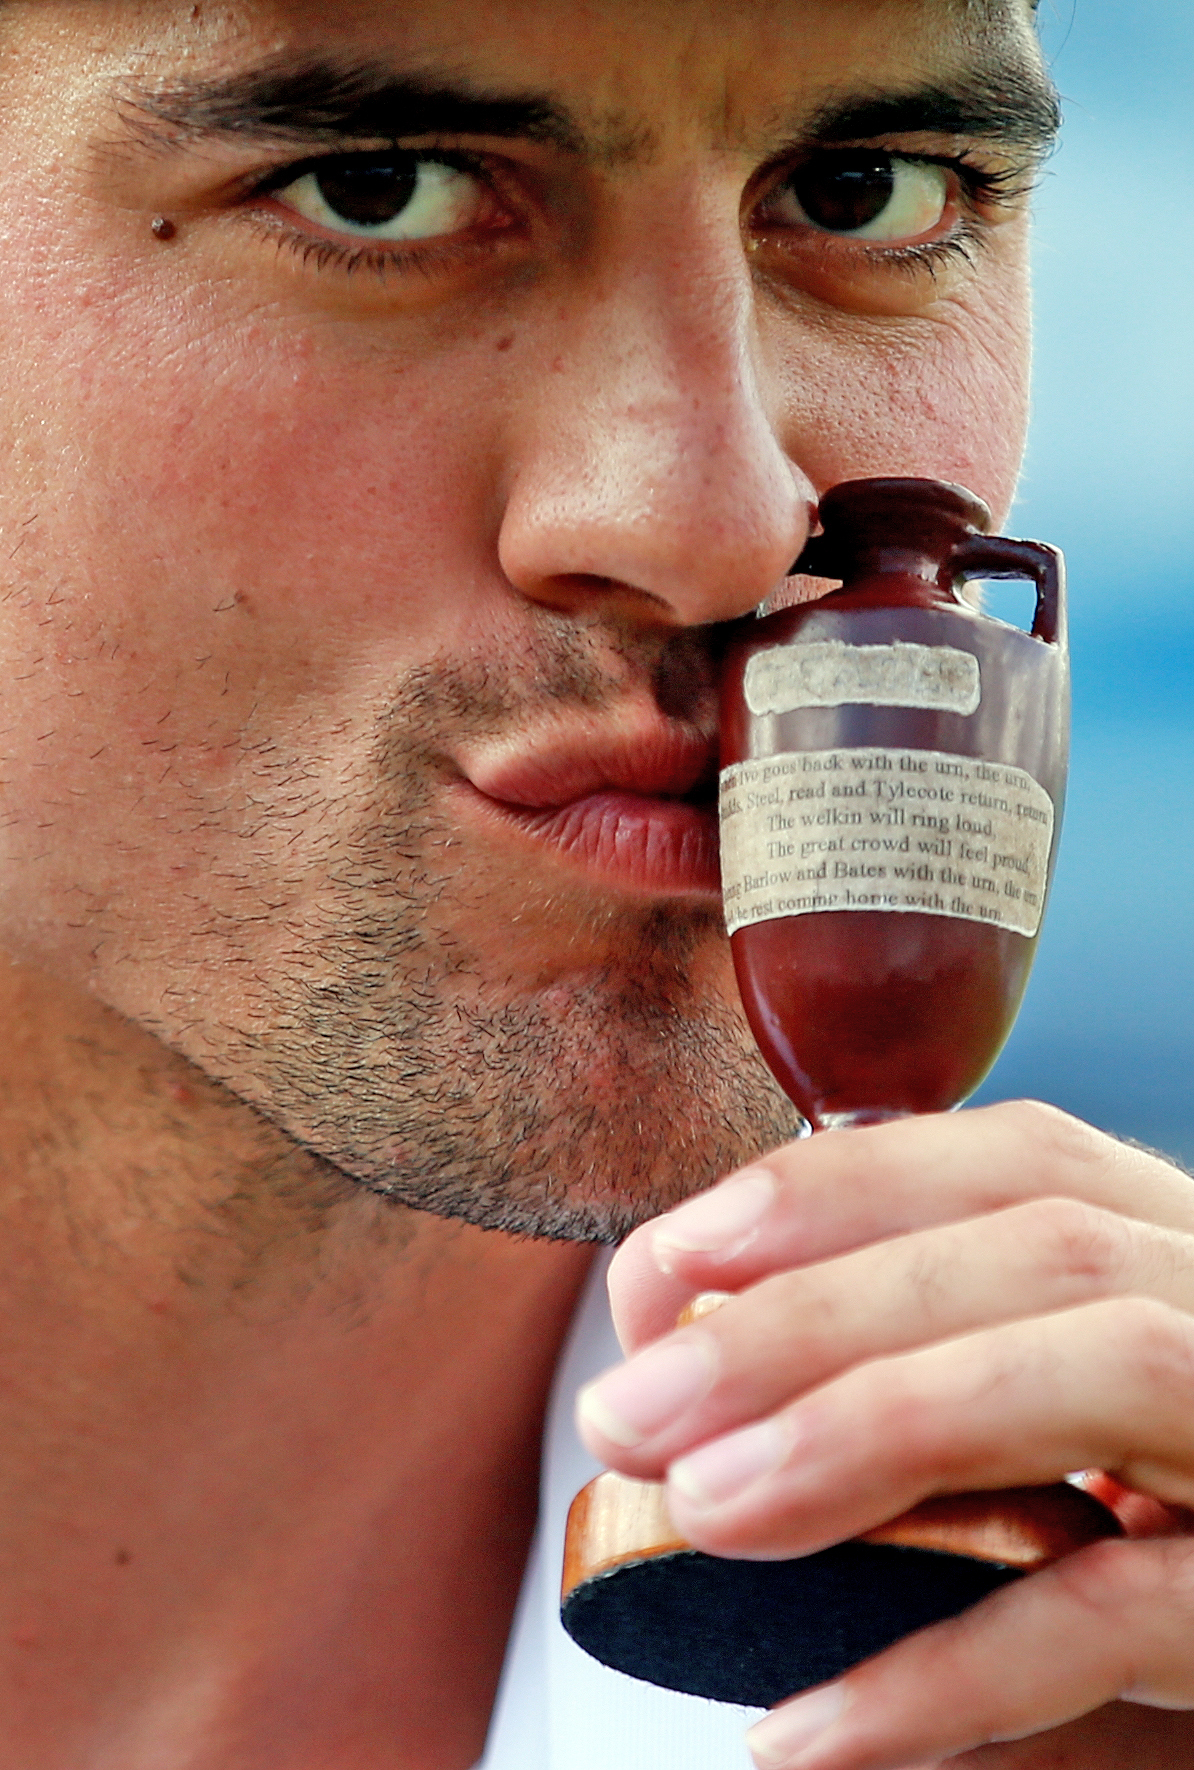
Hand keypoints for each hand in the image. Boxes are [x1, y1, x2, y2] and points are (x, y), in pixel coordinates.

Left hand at [576, 1102, 1193, 1768]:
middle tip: (631, 1409)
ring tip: (704, 1508)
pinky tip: (812, 1729)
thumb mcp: (1080, 1407)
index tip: (666, 1266)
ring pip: (1097, 1365)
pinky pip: (1132, 1616)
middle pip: (1030, 1247)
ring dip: (875, 1425)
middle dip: (810, 1312)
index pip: (1006, 1159)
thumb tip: (718, 1400)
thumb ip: (950, 1368)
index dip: (826, 1192)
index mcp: (1177, 1244)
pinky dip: (957, 1670)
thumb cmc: (1188, 1503)